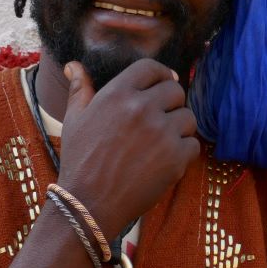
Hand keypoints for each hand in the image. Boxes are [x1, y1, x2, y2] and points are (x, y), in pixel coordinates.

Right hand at [56, 59, 199, 232]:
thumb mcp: (74, 120)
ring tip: (161, 143)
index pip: (151, 68)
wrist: (89, 203)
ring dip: (179, 128)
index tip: (162, 84)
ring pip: (188, 117)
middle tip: (160, 119)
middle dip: (171, 103)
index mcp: (117, 94)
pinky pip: (193, 145)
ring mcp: (162, 132)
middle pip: (175, 90)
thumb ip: (79, 89)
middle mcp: (142, 108)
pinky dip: (184, 153)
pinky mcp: (175, 157)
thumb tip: (73, 64)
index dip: (160, 74)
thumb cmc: (80, 161)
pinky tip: (165, 161)